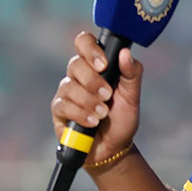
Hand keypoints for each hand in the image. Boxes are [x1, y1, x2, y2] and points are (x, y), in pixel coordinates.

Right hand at [50, 31, 144, 167]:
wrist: (114, 148)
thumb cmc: (121, 119)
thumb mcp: (132, 96)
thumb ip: (131, 73)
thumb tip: (125, 53)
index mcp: (95, 66)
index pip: (84, 42)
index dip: (90, 49)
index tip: (104, 65)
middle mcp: (78, 76)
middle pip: (75, 64)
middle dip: (93, 81)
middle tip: (107, 96)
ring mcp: (66, 92)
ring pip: (69, 86)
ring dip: (89, 101)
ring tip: (102, 114)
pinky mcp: (59, 111)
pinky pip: (64, 105)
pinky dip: (80, 114)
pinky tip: (92, 122)